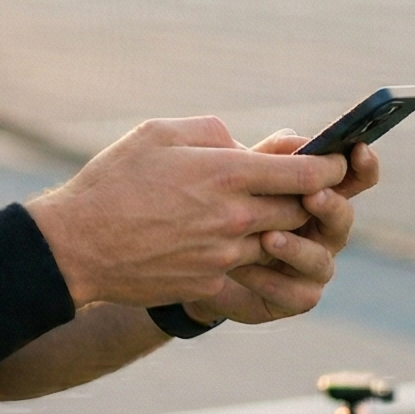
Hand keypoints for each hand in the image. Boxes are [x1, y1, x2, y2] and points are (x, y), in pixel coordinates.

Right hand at [27, 116, 346, 308]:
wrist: (75, 247)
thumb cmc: (112, 182)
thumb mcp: (159, 134)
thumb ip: (212, 131)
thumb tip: (245, 144)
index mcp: (227, 173)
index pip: (305, 171)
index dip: (332, 165)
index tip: (338, 160)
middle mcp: (234, 217)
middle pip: (301, 209)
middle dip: (311, 197)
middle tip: (310, 185)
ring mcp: (224, 254)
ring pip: (279, 241)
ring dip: (282, 227)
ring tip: (269, 211)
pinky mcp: (210, 282)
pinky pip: (249, 268)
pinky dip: (253, 254)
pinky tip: (237, 241)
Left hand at [182, 131, 379, 326]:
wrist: (203, 258)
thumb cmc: (232, 209)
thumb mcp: (247, 175)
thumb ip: (272, 156)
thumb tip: (296, 140)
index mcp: (321, 197)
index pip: (355, 180)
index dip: (364, 166)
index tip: (359, 150)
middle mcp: (325, 233)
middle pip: (343, 218)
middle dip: (330, 206)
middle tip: (311, 196)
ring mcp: (314, 268)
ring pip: (320, 261)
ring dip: (296, 248)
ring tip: (267, 237)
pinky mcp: (296, 298)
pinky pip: (294, 293)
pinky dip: (268, 280)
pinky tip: (241, 268)